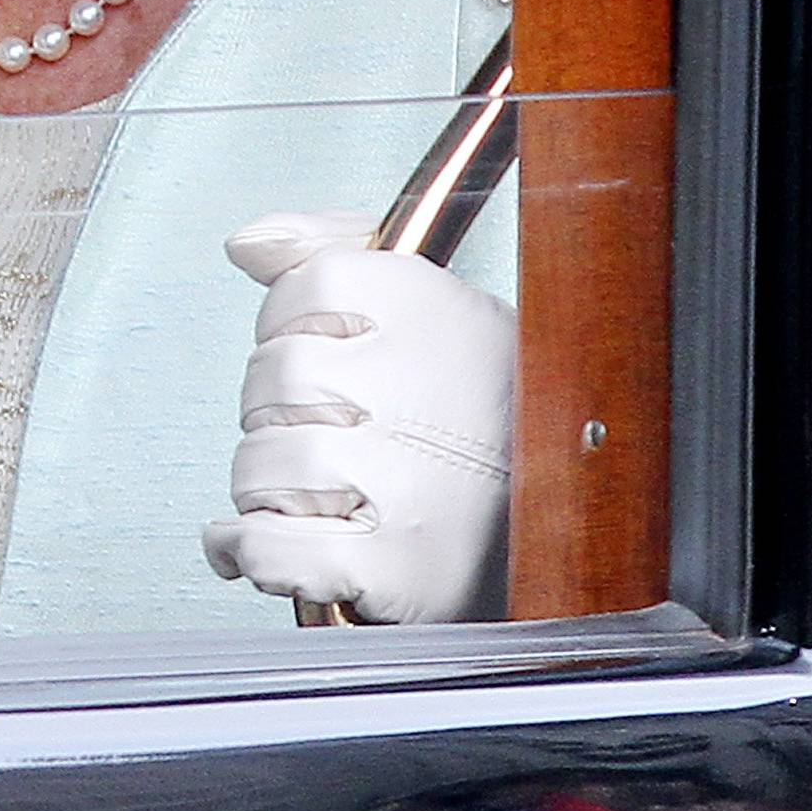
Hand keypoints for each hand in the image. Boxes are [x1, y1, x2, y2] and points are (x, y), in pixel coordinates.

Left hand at [202, 212, 513, 624]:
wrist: (565, 528)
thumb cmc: (485, 413)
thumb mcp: (430, 306)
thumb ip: (330, 253)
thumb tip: (246, 243)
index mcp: (430, 310)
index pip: (307, 285)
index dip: (289, 320)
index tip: (308, 347)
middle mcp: (418, 387)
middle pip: (275, 377)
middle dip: (273, 408)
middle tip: (312, 429)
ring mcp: (407, 480)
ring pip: (263, 463)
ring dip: (263, 485)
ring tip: (307, 491)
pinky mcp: (395, 566)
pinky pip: (273, 548)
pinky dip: (254, 551)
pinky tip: (266, 546)